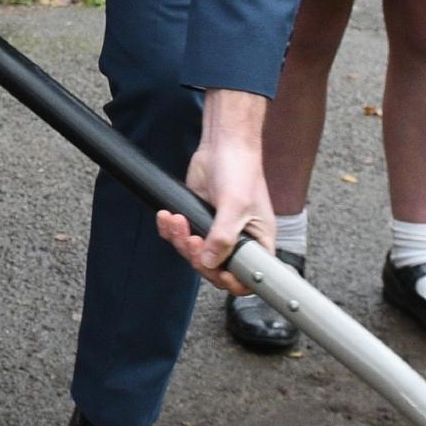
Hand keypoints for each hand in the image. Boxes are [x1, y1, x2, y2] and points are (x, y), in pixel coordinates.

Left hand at [153, 91, 274, 294]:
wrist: (222, 144)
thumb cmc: (241, 170)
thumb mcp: (235, 206)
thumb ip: (223, 237)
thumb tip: (210, 262)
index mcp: (258, 240)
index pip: (249, 275)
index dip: (233, 281)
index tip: (219, 273)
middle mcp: (238, 239)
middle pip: (215, 268)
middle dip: (198, 257)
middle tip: (193, 240)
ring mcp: (216, 232)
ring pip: (194, 254)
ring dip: (181, 241)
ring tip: (177, 221)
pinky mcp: (198, 221)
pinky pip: (180, 237)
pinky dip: (171, 230)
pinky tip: (168, 217)